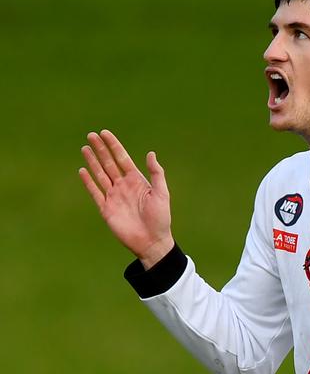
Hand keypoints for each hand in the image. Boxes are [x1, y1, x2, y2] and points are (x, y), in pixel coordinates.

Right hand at [79, 129, 173, 269]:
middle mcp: (123, 186)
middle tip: (91, 135)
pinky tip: (82, 171)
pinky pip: (95, 192)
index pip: (122, 158)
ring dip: (92, 162)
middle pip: (109, 163)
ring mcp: (114, 197)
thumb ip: (156, 173)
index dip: (113, 146)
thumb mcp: (162, 193)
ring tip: (85, 148)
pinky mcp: (106, 209)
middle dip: (100, 149)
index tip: (105, 133)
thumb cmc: (160, 217)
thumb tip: (151, 153)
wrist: (152, 241)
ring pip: (100, 175)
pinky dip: (88, 182)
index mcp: (137, 181)